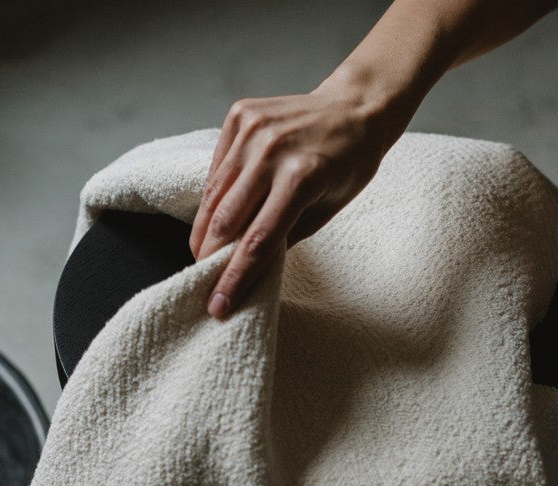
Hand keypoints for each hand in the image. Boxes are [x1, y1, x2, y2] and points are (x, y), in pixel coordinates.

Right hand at [189, 82, 389, 318]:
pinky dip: (213, 196)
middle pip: (226, 220)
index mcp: (301, 178)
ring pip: (213, 195)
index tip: (218, 305)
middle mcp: (272, 151)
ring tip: (201, 255)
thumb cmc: (349, 164)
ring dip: (204, 231)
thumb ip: (287, 237)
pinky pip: (217, 168)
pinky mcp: (240, 115)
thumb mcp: (327, 209)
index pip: (257, 242)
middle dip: (209, 258)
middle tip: (203, 282)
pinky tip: (215, 215)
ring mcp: (253, 129)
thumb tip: (249, 267)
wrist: (355, 106)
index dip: (234, 279)